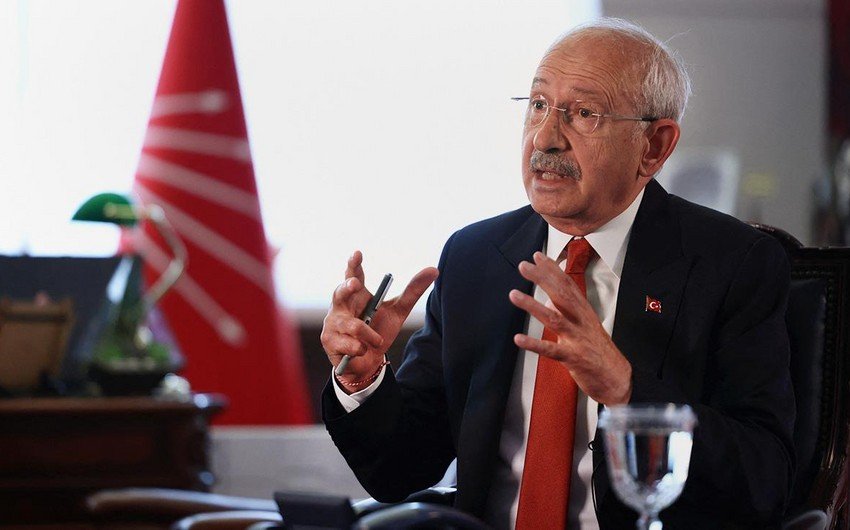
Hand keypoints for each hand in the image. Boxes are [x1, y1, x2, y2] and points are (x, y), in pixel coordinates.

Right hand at [321, 251, 438, 391]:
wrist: (368, 362)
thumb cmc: (380, 332)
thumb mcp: (398, 311)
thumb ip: (412, 291)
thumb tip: (433, 270)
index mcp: (357, 295)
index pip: (353, 275)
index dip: (353, 264)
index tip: (357, 254)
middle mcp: (341, 306)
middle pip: (340, 292)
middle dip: (347, 287)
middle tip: (356, 284)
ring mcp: (333, 322)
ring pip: (353, 325)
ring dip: (369, 335)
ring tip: (376, 341)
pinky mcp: (329, 340)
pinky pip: (350, 344)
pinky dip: (362, 349)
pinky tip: (361, 351)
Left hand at [508, 251, 630, 403]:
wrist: (618, 379)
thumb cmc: (600, 352)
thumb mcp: (586, 327)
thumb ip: (568, 312)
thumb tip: (549, 298)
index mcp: (584, 313)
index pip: (568, 285)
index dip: (553, 270)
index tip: (538, 257)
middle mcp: (581, 322)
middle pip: (561, 295)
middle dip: (542, 278)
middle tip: (524, 266)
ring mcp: (577, 339)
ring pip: (554, 318)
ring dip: (532, 305)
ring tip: (514, 295)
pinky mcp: (573, 358)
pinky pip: (551, 350)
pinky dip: (534, 344)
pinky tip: (519, 338)